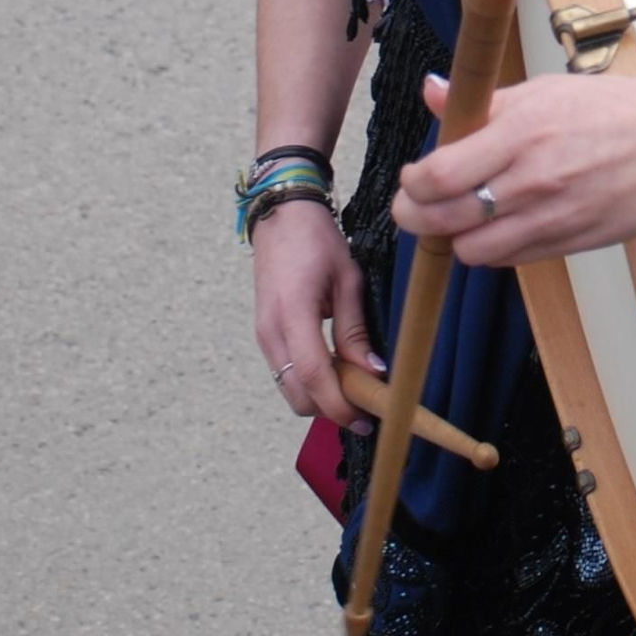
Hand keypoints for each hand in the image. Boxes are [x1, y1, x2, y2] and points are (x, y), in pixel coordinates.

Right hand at [252, 199, 382, 428]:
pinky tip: (335, 369)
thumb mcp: (347, 279)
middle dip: (331, 409)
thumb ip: (355, 328)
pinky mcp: (264, 334)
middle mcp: (270, 331)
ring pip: (289, 388)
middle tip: (367, 406)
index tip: (366, 419)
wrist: (281, 217)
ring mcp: (263, 335)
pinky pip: (285, 372)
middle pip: (298, 394)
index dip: (340, 405)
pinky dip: (309, 382)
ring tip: (354, 388)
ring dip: (320, 397)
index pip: (315, 376)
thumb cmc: (316, 240)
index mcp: (292, 314)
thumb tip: (373, 371)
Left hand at [391, 70, 635, 267]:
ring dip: (456, 237)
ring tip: (461, 216)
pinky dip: (492, 248)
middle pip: (443, 220)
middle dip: (416, 216)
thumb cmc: (612, 109)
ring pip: (471, 250)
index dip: (412, 183)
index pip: (436, 176)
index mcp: (520, 133)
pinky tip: (499, 225)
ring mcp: (553, 218)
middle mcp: (532, 180)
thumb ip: (483, 102)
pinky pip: (509, 260)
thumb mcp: (544, 91)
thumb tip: (432, 92)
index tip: (413, 176)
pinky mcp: (571, 244)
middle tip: (416, 205)